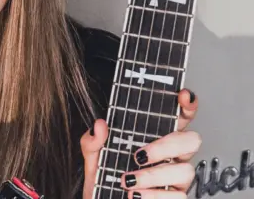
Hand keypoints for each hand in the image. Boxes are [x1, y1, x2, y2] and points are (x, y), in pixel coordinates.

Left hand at [80, 88, 200, 198]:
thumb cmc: (104, 178)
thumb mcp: (93, 155)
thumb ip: (93, 140)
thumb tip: (99, 125)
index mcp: (154, 135)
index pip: (179, 115)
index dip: (187, 104)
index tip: (183, 96)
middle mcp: (170, 154)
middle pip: (191, 140)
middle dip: (166, 146)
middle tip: (140, 155)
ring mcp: (175, 177)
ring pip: (185, 170)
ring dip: (154, 175)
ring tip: (129, 180)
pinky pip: (178, 197)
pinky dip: (155, 196)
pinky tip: (137, 195)